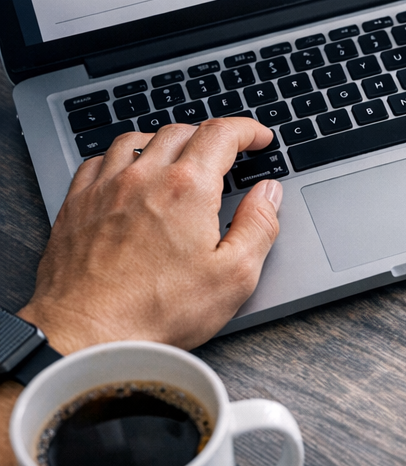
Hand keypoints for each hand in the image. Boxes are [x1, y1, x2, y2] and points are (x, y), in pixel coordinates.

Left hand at [19, 117, 282, 353]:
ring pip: (138, 139)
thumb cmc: (157, 312)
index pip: (223, 133)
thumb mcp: (234, 276)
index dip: (248, 130)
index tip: (259, 138)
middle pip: (181, 131)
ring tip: (179, 156)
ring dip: (166, 140)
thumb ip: (259, 226)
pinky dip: (121, 158)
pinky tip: (128, 174)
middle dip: (211, 135)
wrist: (84, 335)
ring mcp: (105, 188)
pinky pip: (98, 161)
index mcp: (188, 188)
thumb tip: (269, 193)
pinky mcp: (76, 205)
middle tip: (227, 152)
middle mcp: (144, 177)